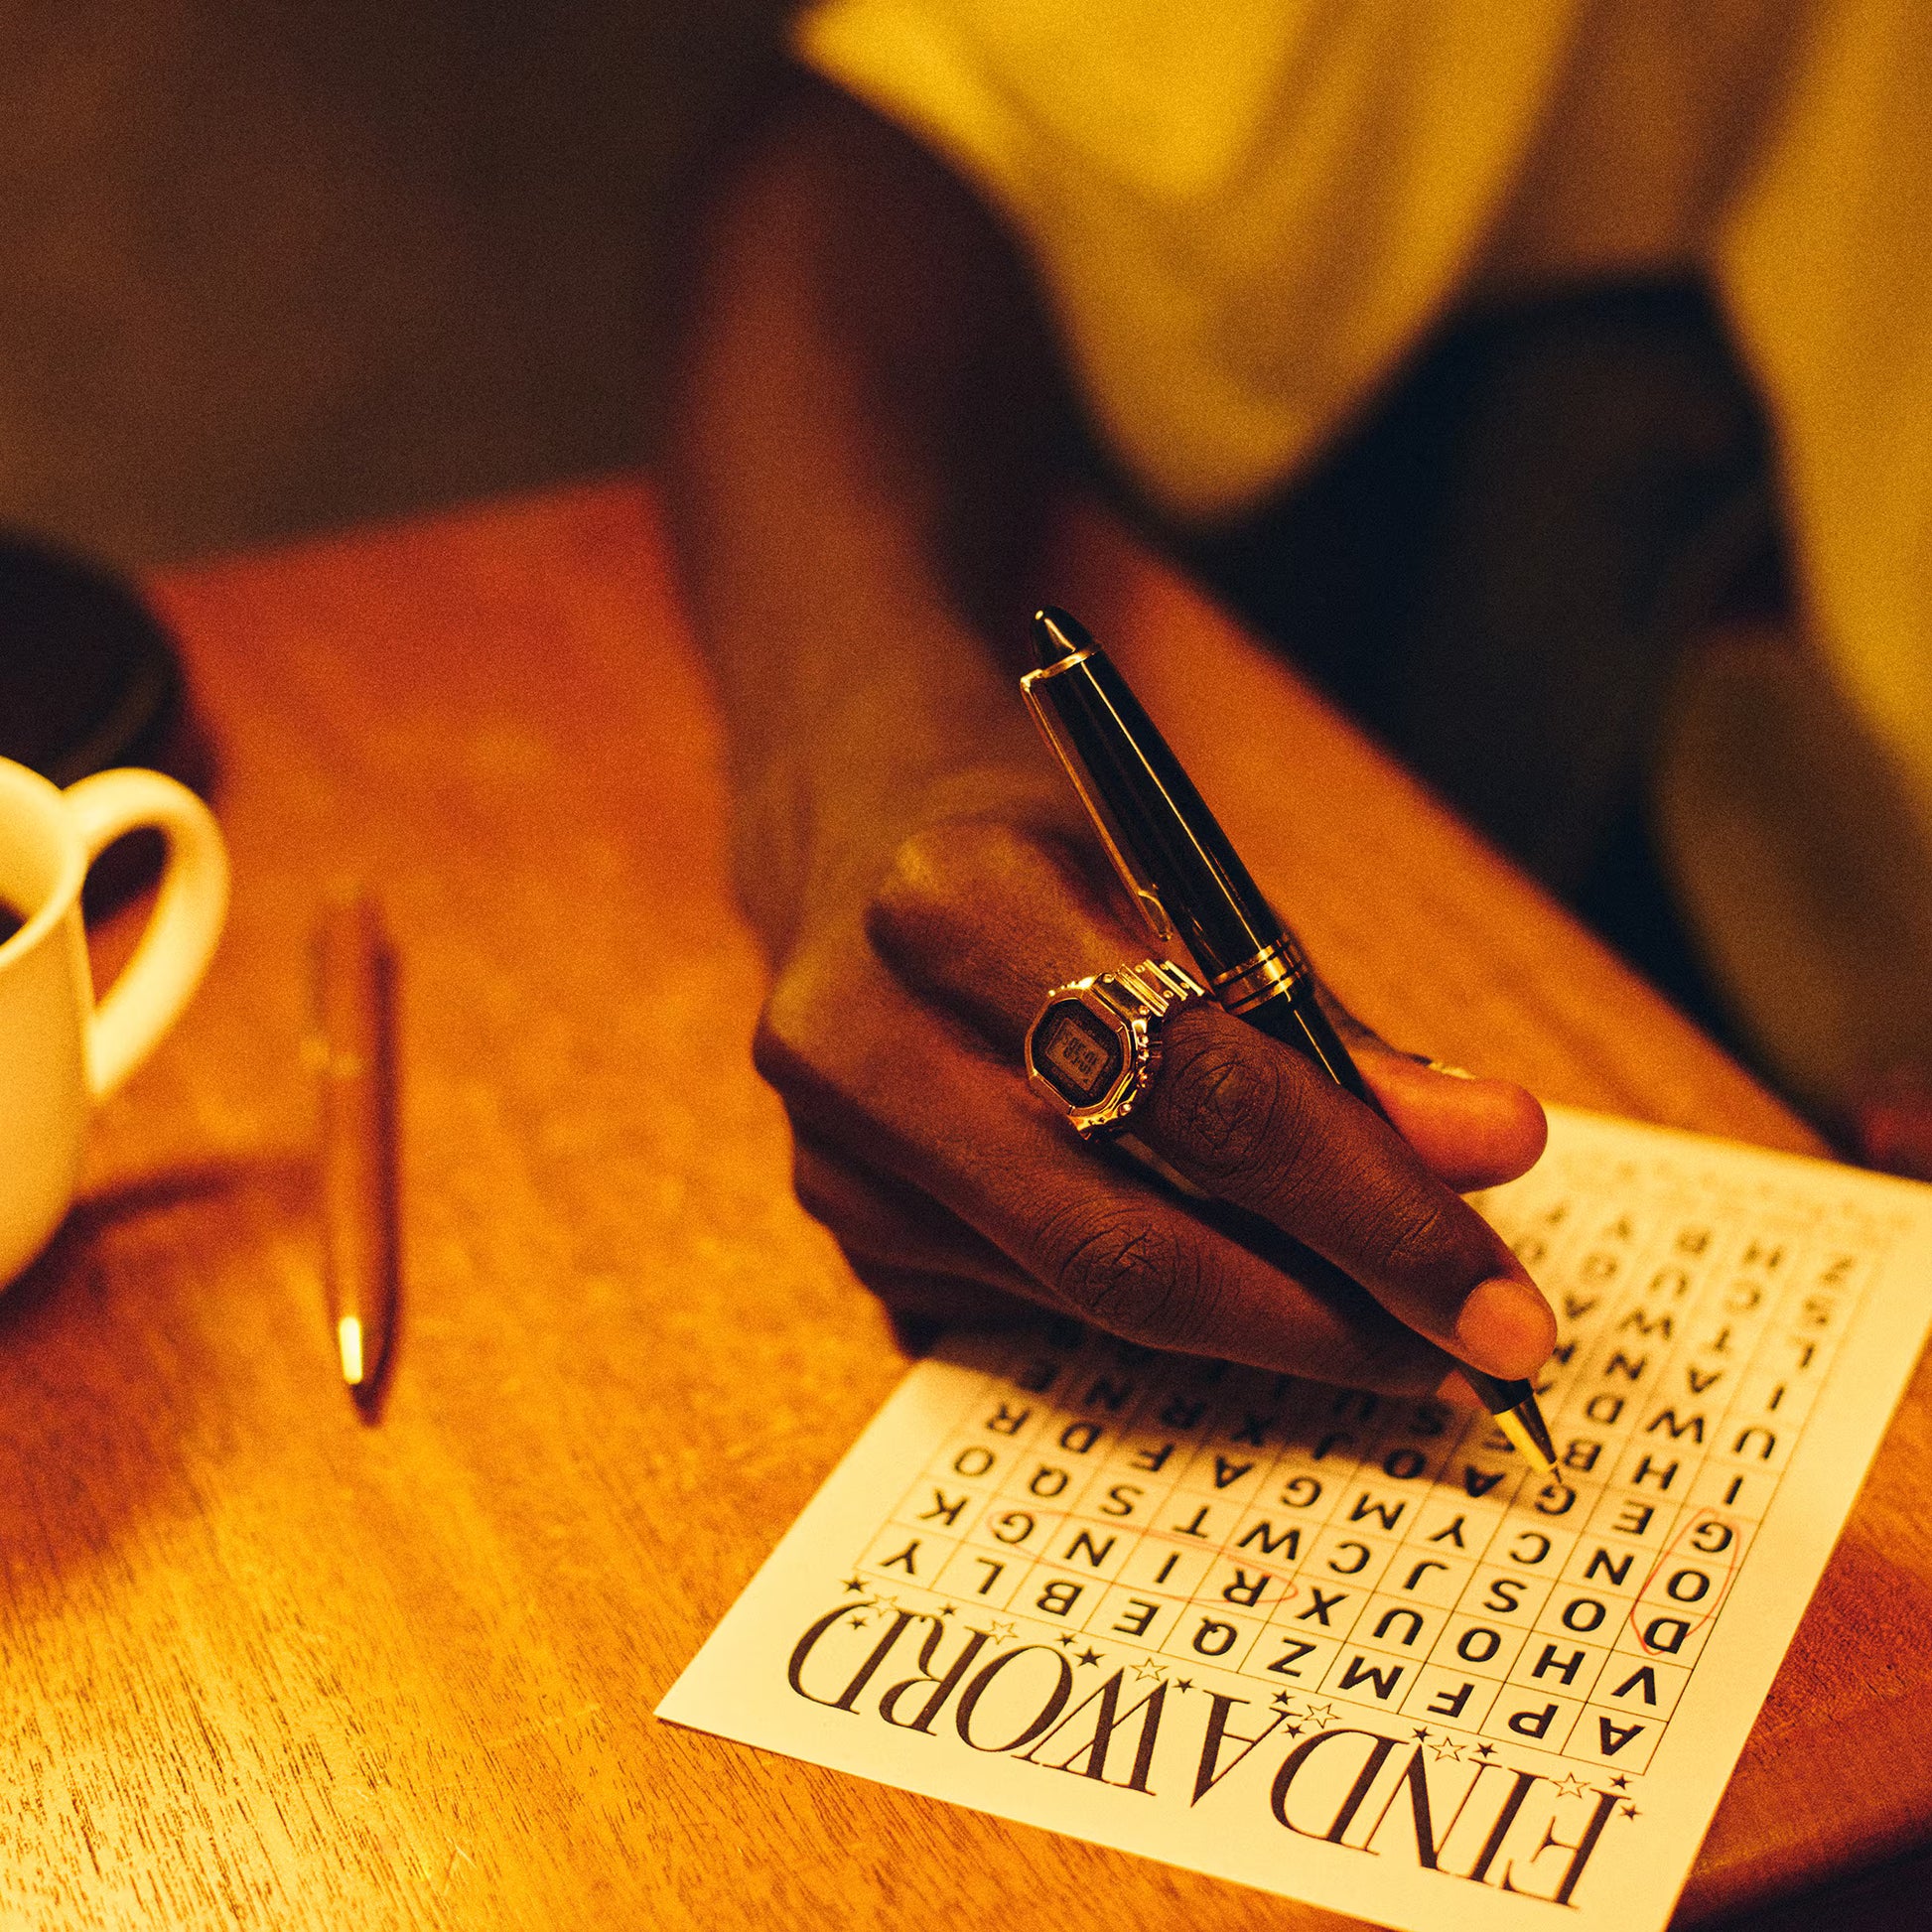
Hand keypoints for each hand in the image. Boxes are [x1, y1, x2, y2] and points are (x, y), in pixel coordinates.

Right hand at [757, 782, 1554, 1392]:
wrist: (859, 832)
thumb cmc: (1050, 847)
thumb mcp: (1194, 883)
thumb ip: (1327, 1032)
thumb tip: (1486, 1155)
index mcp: (959, 899)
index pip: (1200, 1094)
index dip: (1366, 1213)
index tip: (1494, 1301)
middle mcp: (862, 1035)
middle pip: (1128, 1242)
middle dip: (1322, 1317)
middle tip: (1459, 1356)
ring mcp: (833, 1150)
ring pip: (1085, 1294)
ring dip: (1257, 1322)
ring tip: (1379, 1317)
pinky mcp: (841, 1224)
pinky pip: (1035, 1303)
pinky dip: (1157, 1306)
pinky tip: (1231, 1277)